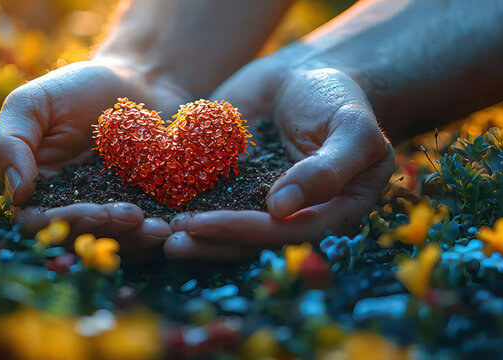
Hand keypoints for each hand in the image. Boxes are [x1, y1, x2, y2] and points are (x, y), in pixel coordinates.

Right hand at [0, 59, 185, 257]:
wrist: (137, 77)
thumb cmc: (78, 86)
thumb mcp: (34, 103)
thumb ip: (10, 142)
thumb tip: (18, 193)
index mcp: (36, 189)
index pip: (39, 222)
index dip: (66, 224)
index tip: (97, 212)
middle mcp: (69, 207)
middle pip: (80, 238)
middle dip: (108, 234)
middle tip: (136, 217)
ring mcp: (107, 212)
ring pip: (114, 243)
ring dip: (136, 241)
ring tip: (161, 228)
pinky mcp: (142, 212)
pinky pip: (145, 234)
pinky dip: (156, 236)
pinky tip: (174, 226)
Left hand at [165, 54, 394, 259]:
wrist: (305, 74)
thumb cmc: (339, 98)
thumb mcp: (351, 129)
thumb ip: (327, 170)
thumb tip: (281, 209)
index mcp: (332, 215)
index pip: (287, 233)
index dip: (246, 232)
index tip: (207, 224)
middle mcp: (294, 219)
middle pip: (251, 241)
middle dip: (210, 241)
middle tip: (171, 240)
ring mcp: (260, 206)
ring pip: (226, 227)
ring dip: (192, 233)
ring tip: (156, 232)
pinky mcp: (232, 188)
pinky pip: (208, 200)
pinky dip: (181, 204)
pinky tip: (151, 206)